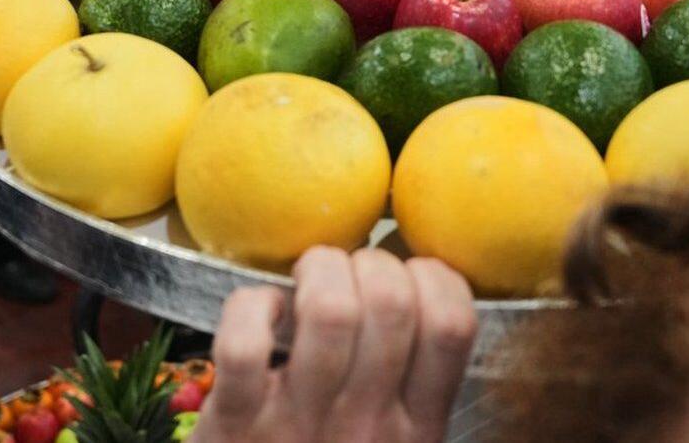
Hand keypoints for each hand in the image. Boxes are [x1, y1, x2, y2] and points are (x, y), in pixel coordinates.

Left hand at [192, 247, 476, 442]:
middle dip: (371, 261)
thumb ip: (413, 385)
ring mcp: (299, 423)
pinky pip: (245, 345)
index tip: (409, 274)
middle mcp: (367, 425)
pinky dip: (251, 307)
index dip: (436, 277)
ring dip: (318, 271)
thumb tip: (419, 288)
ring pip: (329, 312)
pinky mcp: (235, 424)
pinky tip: (262, 310)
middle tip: (349, 272)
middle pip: (392, 304)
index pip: (453, 328)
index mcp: (417, 429)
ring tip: (307, 278)